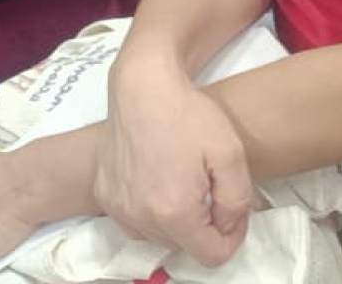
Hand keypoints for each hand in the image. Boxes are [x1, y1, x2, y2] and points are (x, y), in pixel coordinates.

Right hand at [94, 64, 251, 265]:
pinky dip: (150, 211)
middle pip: (184, 246)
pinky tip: (158, 181)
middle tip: (210, 190)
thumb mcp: (231, 153)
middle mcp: (141, 219)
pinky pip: (135, 221)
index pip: (211, 255)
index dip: (231, 237)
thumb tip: (227, 226)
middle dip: (203, 226)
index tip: (233, 211)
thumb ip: (237, 201)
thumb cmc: (188, 114)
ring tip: (184, 184)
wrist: (142, 86)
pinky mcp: (104, 196)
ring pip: (158, 236)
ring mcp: (118, 209)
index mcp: (175, 213)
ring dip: (176, 221)